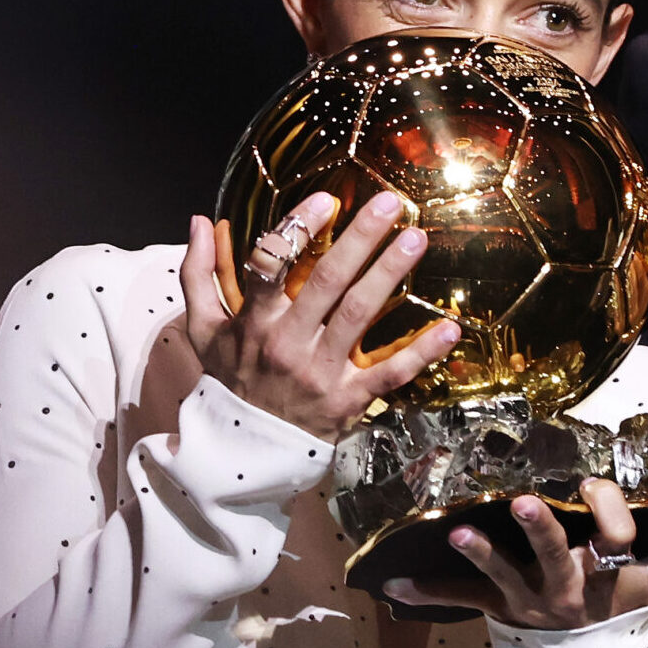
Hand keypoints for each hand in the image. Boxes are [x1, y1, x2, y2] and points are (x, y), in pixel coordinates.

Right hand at [177, 191, 460, 442]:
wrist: (244, 449)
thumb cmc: (230, 377)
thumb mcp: (203, 329)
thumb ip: (198, 274)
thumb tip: (197, 220)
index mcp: (254, 322)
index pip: (271, 264)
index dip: (297, 229)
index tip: (327, 199)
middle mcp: (288, 343)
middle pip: (328, 282)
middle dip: (360, 238)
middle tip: (390, 203)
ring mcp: (321, 371)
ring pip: (360, 314)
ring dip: (390, 274)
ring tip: (416, 238)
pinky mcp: (349, 399)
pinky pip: (390, 373)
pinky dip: (422, 352)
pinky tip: (450, 328)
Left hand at [381, 479, 647, 628]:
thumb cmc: (623, 603)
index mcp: (604, 571)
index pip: (615, 533)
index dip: (611, 512)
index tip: (597, 494)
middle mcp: (563, 585)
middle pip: (556, 555)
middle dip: (541, 529)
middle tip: (527, 502)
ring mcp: (526, 597)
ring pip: (502, 575)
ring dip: (478, 555)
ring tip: (456, 533)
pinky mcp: (497, 606)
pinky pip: (460, 598)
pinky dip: (425, 591)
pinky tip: (391, 584)